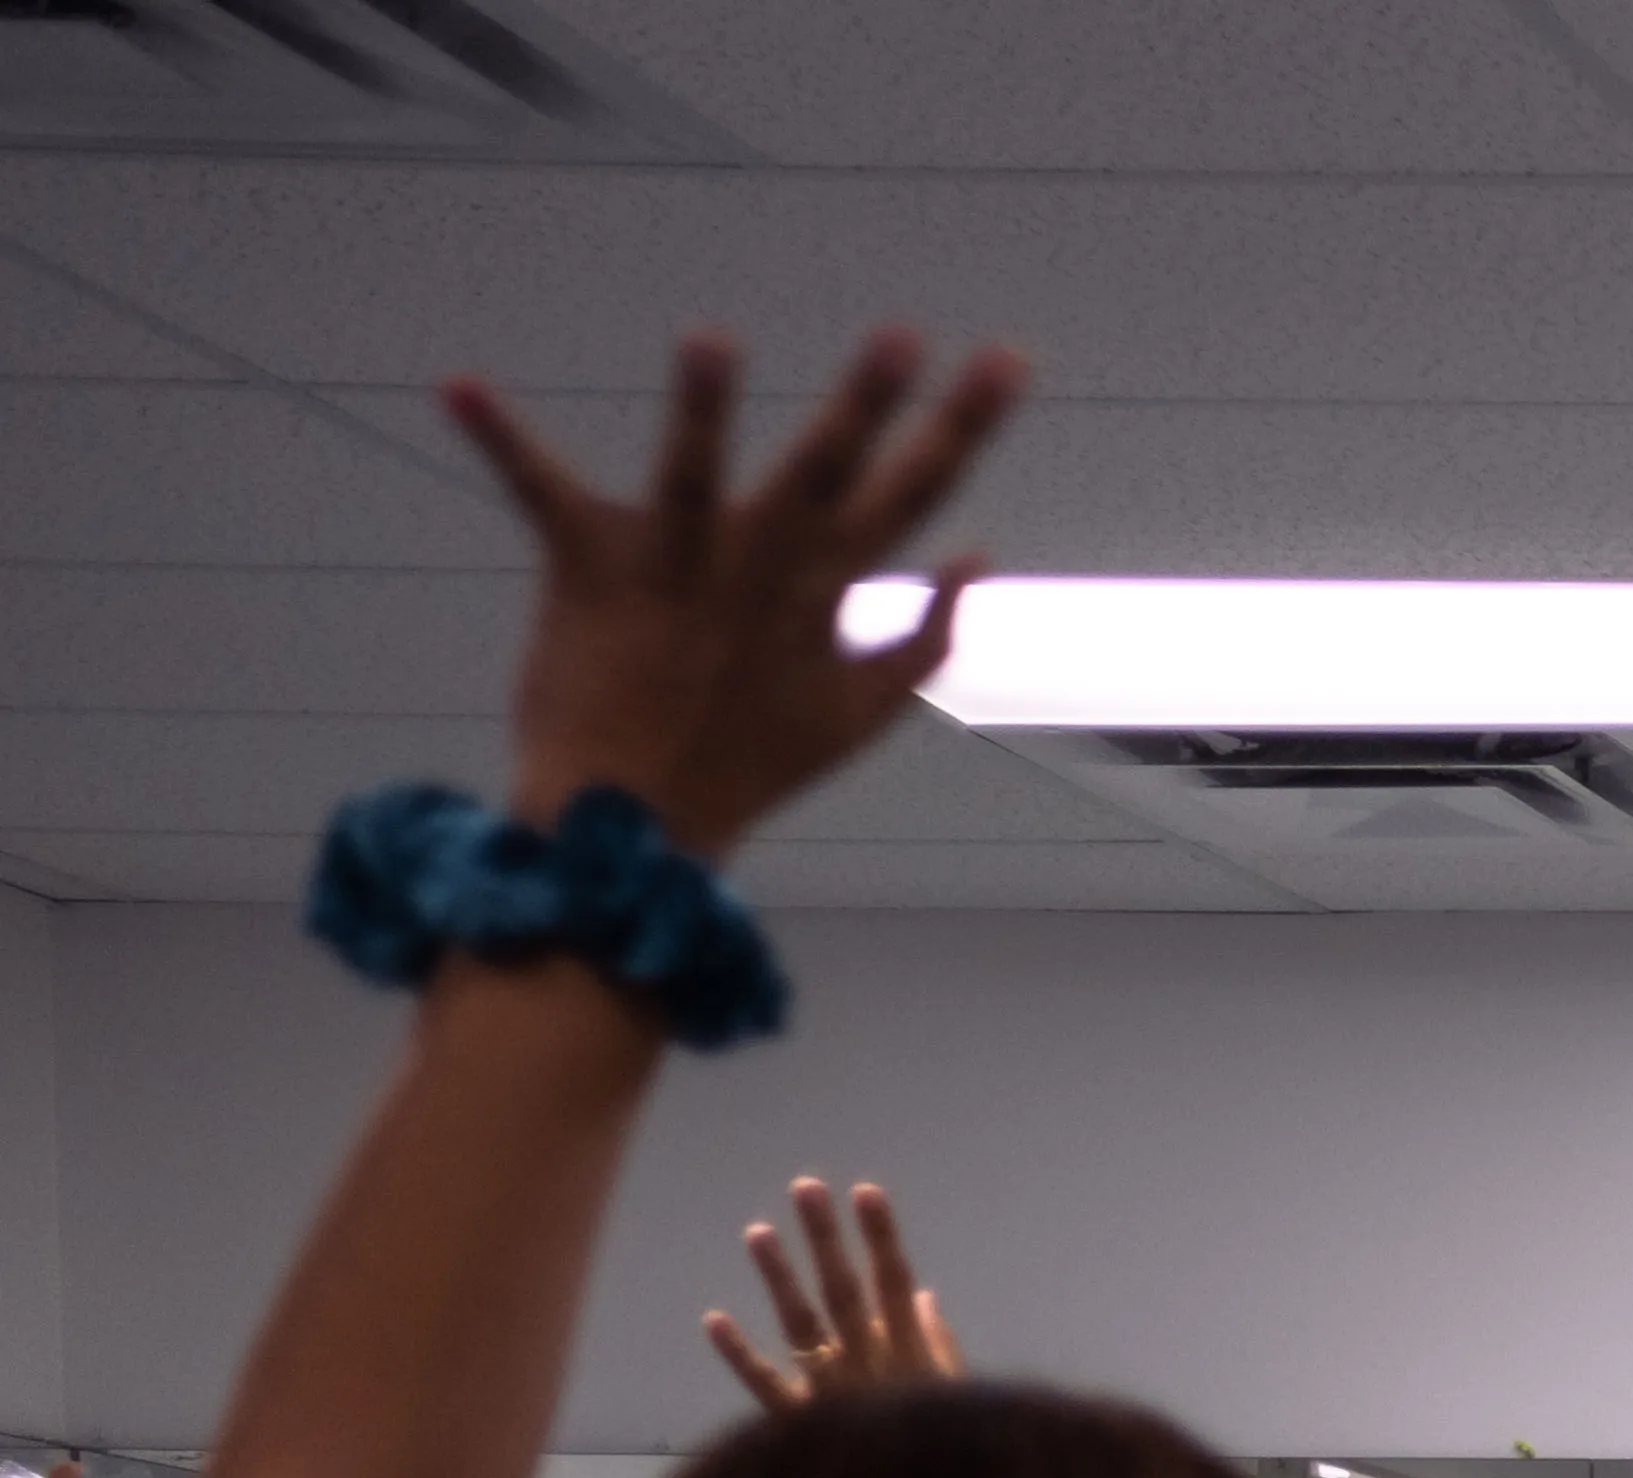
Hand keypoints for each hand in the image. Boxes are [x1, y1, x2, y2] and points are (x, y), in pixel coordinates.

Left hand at [448, 329, 1024, 858]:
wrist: (633, 821)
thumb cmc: (745, 763)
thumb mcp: (860, 714)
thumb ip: (926, 638)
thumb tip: (979, 556)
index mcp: (826, 593)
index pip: (916, 494)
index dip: (965, 423)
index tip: (1009, 358)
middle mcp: (760, 574)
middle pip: (828, 473)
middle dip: (871, 404)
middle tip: (908, 335)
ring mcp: (677, 571)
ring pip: (696, 477)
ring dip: (702, 410)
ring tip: (713, 338)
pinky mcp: (592, 569)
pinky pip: (542, 494)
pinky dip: (500, 440)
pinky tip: (458, 387)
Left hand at [699, 1174, 960, 1411]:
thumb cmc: (950, 1459)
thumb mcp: (960, 1397)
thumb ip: (939, 1344)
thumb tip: (920, 1293)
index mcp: (909, 1357)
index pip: (893, 1283)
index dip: (880, 1237)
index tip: (866, 1192)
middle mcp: (868, 1366)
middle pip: (846, 1292)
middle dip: (827, 1238)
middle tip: (806, 1188)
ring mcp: (831, 1392)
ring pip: (802, 1326)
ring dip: (780, 1279)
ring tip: (757, 1232)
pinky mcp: (799, 1423)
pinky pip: (766, 1386)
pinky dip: (739, 1355)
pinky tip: (713, 1318)